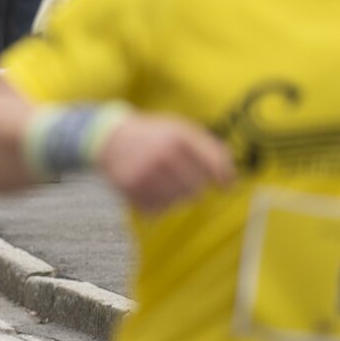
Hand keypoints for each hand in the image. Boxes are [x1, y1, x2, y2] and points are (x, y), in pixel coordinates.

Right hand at [96, 115, 235, 214]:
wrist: (109, 137)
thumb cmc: (153, 136)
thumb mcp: (181, 130)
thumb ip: (210, 150)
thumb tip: (230, 181)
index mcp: (179, 137)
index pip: (215, 165)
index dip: (224, 178)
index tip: (226, 186)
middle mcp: (163, 154)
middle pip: (197, 190)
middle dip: (192, 186)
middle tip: (179, 176)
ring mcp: (145, 172)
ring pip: (177, 202)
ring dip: (174, 196)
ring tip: (162, 181)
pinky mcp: (129, 187)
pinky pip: (157, 209)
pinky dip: (157, 204)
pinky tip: (149, 189)